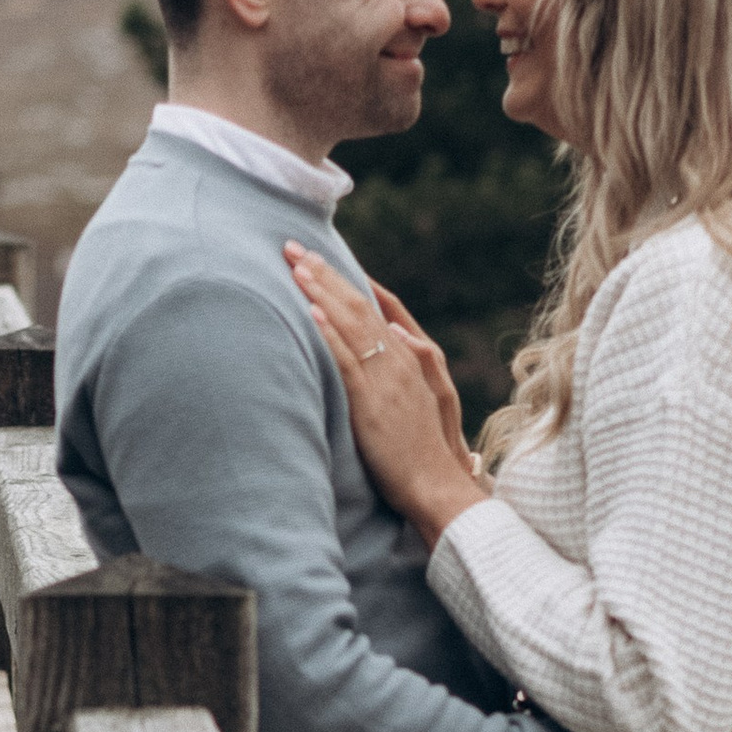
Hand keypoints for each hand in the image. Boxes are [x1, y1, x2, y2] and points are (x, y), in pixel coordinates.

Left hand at [284, 242, 483, 546]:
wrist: (437, 485)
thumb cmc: (423, 452)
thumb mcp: (418, 402)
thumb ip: (402, 368)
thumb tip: (387, 336)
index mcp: (412, 358)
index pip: (378, 306)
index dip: (349, 280)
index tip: (322, 258)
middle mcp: (401, 360)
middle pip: (360, 305)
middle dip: (326, 273)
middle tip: (294, 246)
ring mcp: (387, 379)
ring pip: (352, 324)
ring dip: (322, 291)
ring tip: (296, 266)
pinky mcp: (372, 402)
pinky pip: (348, 360)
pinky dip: (329, 333)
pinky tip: (311, 312)